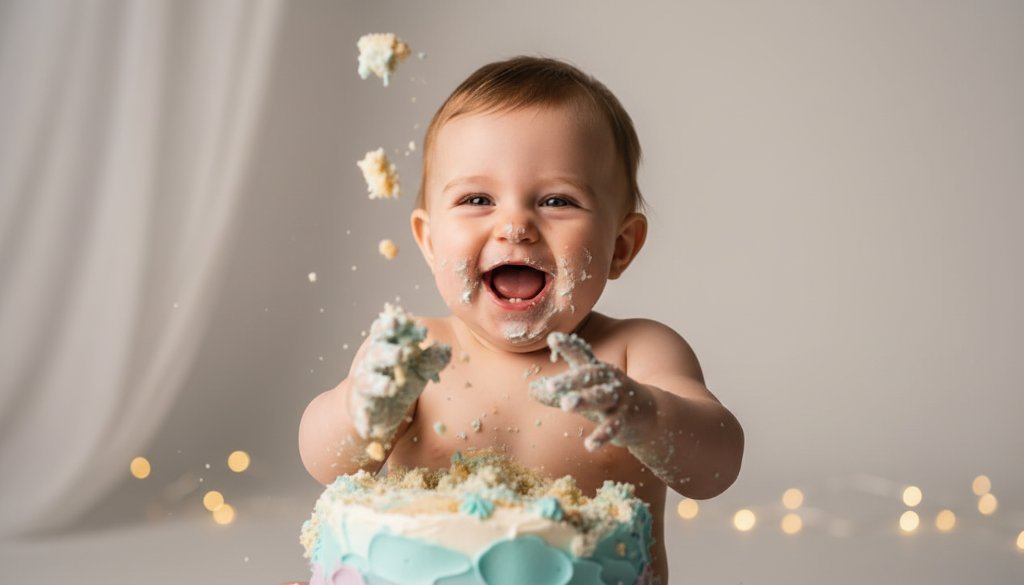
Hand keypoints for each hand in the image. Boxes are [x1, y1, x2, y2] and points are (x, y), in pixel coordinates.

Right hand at [350, 305, 450, 439]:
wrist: (378, 407)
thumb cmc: (401, 379)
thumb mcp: (421, 368)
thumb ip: (433, 358)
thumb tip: (447, 349)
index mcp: (385, 345)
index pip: (388, 331)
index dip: (399, 328)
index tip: (418, 330)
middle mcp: (371, 362)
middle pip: (377, 353)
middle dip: (388, 352)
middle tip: (403, 353)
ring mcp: (364, 385)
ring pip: (367, 381)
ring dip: (378, 383)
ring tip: (392, 388)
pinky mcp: (361, 408)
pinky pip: (361, 413)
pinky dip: (363, 421)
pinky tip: (368, 430)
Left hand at [530, 332, 652, 450]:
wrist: (651, 414)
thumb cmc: (609, 399)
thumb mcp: (585, 391)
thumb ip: (559, 391)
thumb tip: (531, 389)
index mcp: (596, 370)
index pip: (581, 355)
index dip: (568, 346)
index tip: (553, 338)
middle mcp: (608, 380)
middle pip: (588, 376)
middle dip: (570, 380)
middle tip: (551, 385)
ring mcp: (618, 399)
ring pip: (600, 397)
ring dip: (584, 400)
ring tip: (566, 405)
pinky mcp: (626, 419)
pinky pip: (613, 427)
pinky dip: (602, 436)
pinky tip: (590, 445)